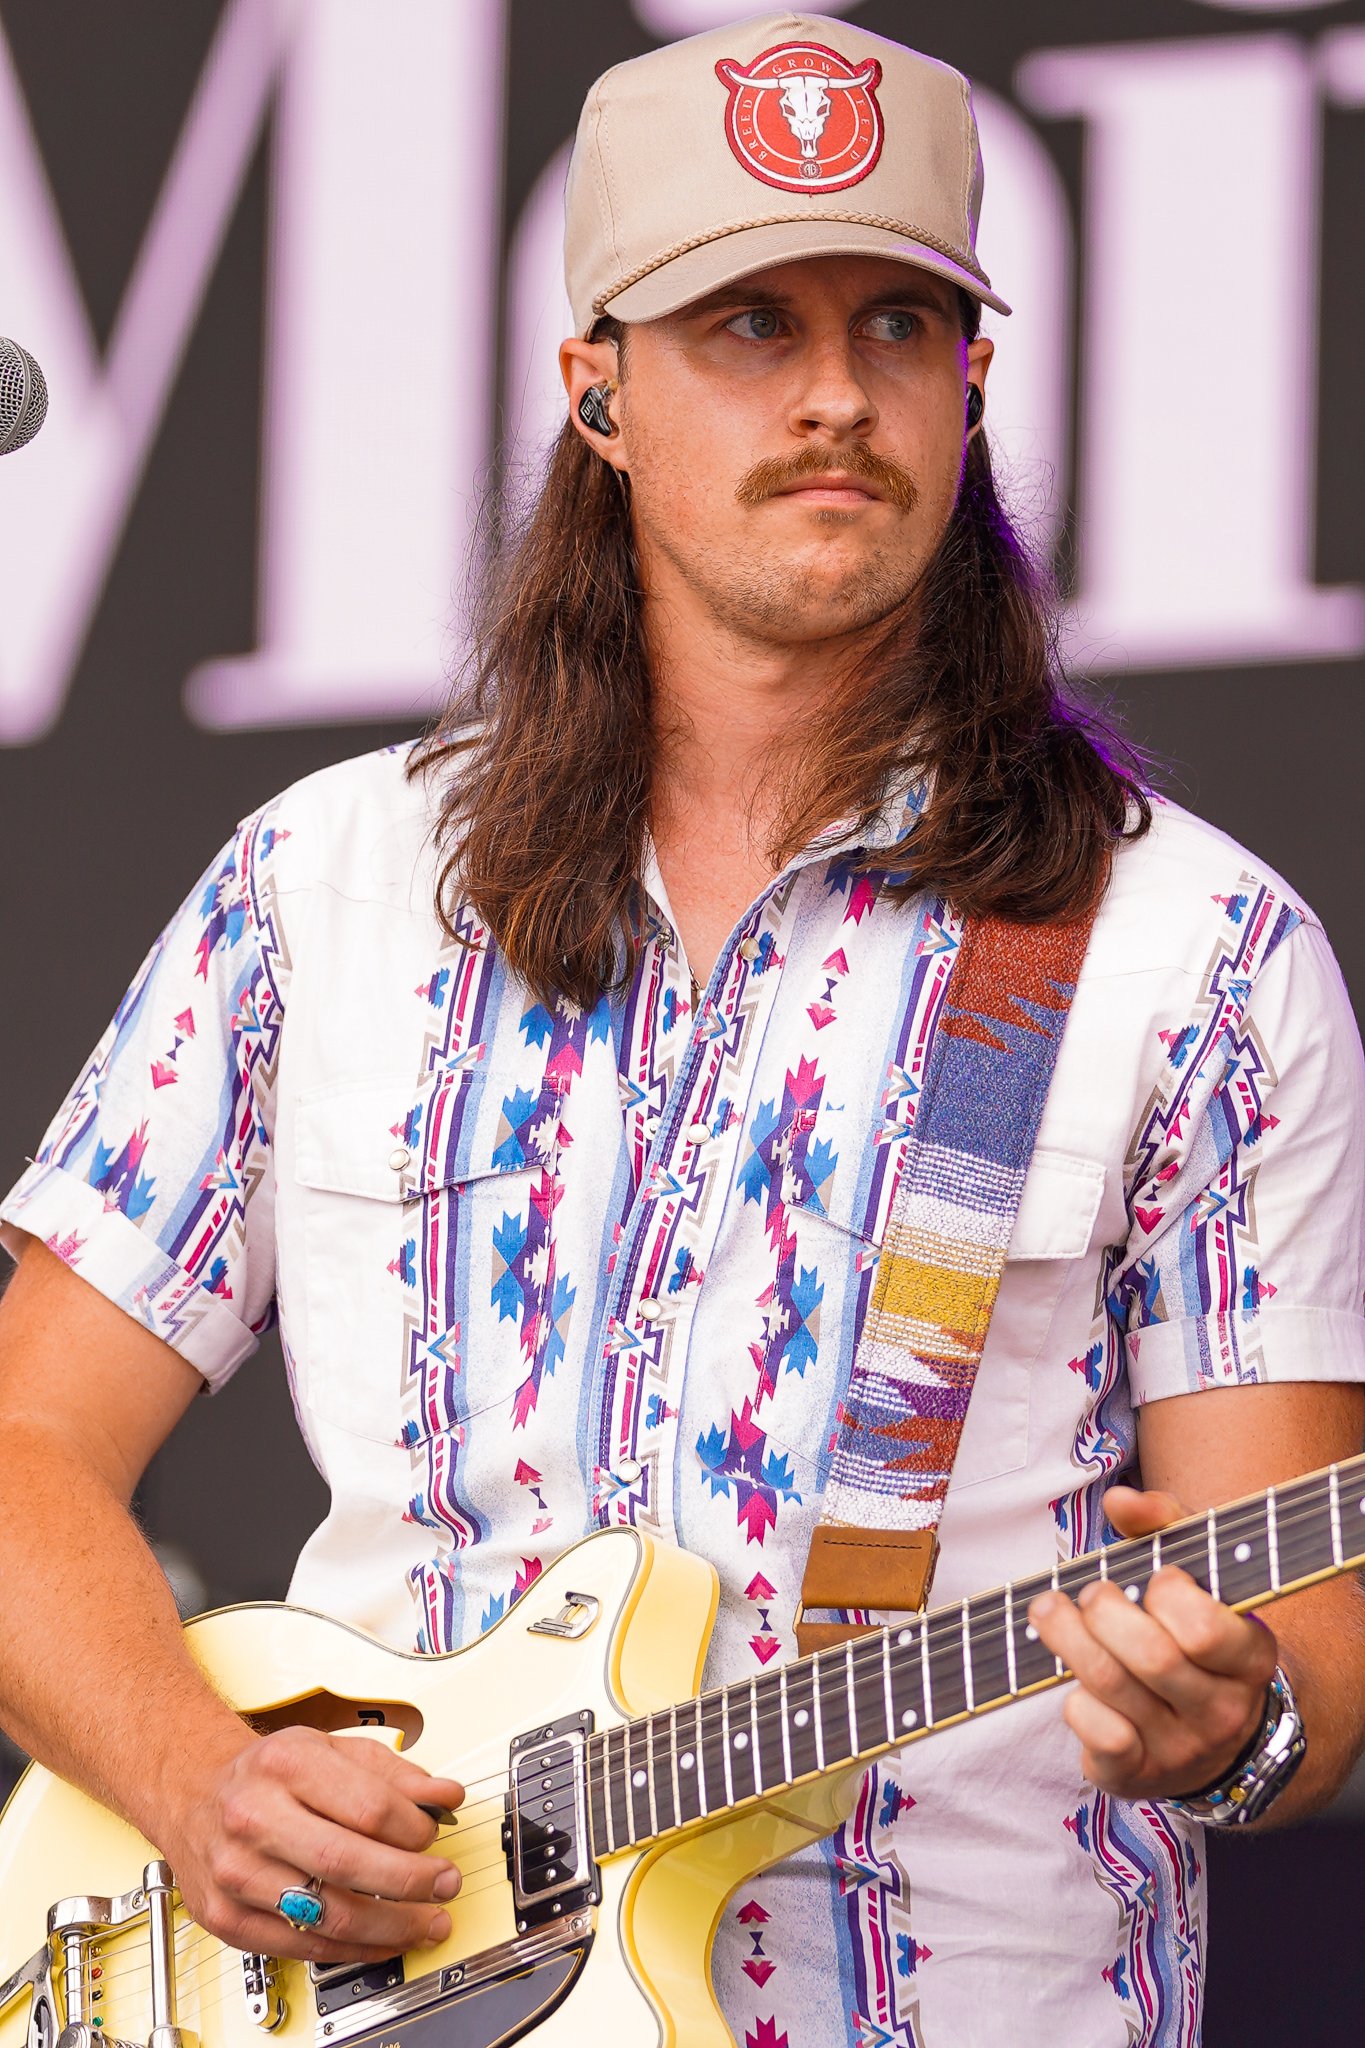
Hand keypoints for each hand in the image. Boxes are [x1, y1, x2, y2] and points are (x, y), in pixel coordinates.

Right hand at [160, 1723, 464, 1963]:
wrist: (193, 1792)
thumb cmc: (267, 1772)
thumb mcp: (331, 1749)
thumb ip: (393, 1773)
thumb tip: (445, 1797)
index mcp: (287, 1765)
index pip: (368, 1807)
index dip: (414, 1830)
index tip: (434, 1837)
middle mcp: (255, 1818)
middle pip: (348, 1862)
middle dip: (410, 1882)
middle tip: (445, 1885)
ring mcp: (237, 1872)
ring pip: (327, 1915)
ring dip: (391, 1927)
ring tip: (427, 1921)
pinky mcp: (227, 1919)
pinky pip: (302, 1946)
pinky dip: (353, 1948)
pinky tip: (383, 1940)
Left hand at [1027, 1485, 1277, 1801]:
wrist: (1216, 1738)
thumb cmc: (1193, 1636)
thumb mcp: (1198, 1574)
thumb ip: (1164, 1524)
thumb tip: (1120, 1500)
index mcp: (1250, 1658)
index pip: (1206, 1629)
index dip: (1169, 1595)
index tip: (1156, 1580)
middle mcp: (1223, 1712)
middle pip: (1150, 1656)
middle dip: (1104, 1611)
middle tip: (1091, 1593)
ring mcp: (1182, 1750)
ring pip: (1113, 1688)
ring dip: (1068, 1639)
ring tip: (1049, 1610)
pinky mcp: (1139, 1777)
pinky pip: (1101, 1738)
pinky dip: (1076, 1704)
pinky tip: (1074, 1683)